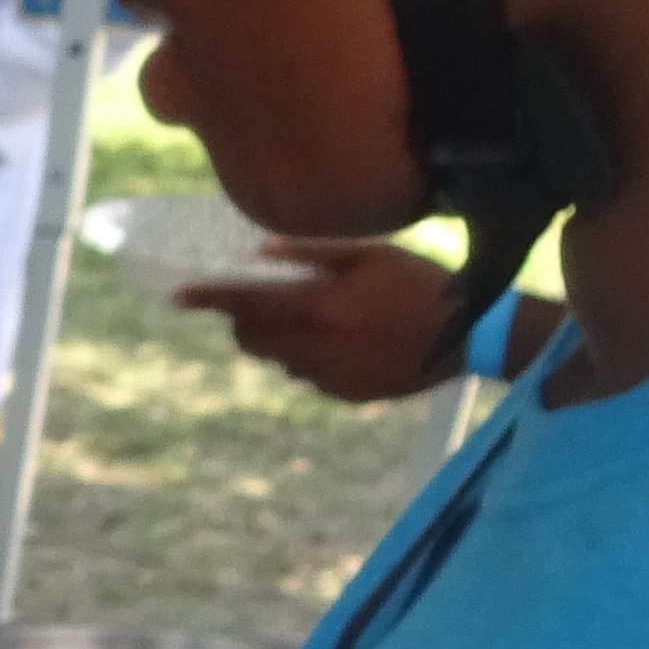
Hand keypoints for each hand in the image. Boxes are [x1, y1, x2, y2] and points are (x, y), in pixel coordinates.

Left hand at [179, 239, 455, 402]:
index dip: (210, 300)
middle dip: (243, 322)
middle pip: (252, 340)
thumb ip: (311, 255)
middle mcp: (315, 348)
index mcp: (318, 310)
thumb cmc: (420, 284)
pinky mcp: (346, 395)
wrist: (469, 337)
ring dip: (278, 340)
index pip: (246, 305)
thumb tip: (260, 253)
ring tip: (310, 317)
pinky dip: (309, 357)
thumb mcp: (369, 255)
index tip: (179, 296)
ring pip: (279, 361)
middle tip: (255, 303)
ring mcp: (329, 377)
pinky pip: (309, 376)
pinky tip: (342, 339)